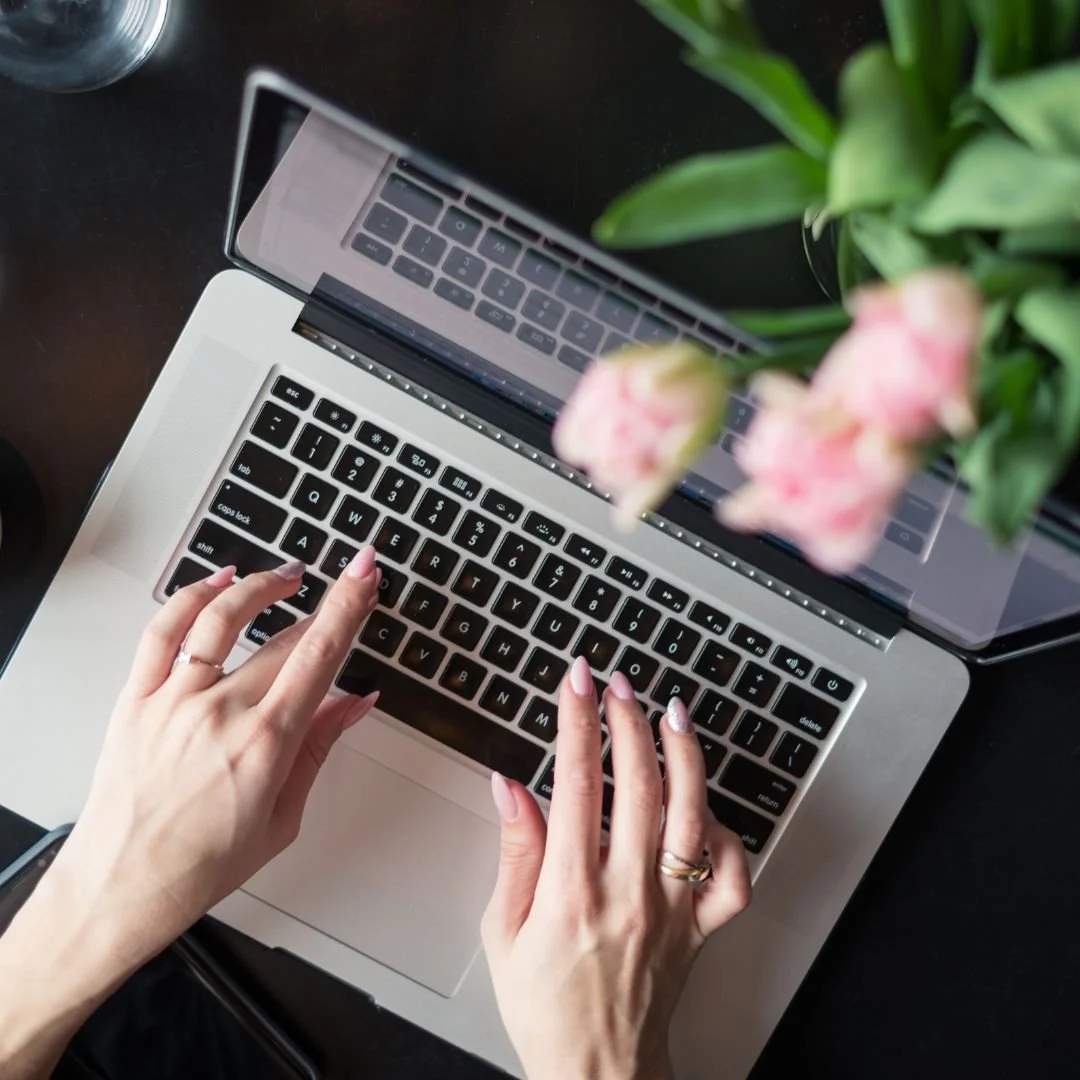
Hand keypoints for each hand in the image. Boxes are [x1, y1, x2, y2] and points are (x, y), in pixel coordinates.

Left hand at [0, 547, 382, 1079]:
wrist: (123, 886)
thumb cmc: (201, 864)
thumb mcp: (283, 817)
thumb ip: (320, 748)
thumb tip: (354, 703)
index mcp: (265, 743)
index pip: (320, 654)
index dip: (349, 605)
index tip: (365, 574)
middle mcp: (221, 713)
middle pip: (284, 637)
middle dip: (325, 604)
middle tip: (347, 584)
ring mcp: (175, 700)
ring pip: (223, 616)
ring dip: (262, 586)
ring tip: (287, 576)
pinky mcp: (138, 699)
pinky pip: (164, 631)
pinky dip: (192, 596)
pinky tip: (217, 582)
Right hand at [482, 657, 750, 1079]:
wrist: (599, 1073)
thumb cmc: (545, 1007)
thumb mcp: (503, 932)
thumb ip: (515, 853)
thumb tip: (510, 787)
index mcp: (572, 893)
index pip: (576, 783)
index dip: (576, 721)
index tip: (575, 681)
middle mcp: (628, 893)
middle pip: (637, 784)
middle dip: (627, 719)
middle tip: (617, 683)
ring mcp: (672, 909)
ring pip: (690, 814)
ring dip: (683, 754)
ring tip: (670, 712)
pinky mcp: (702, 928)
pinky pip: (732, 874)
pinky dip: (726, 832)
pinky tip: (705, 804)